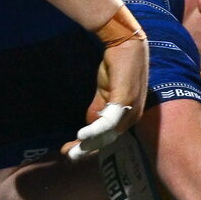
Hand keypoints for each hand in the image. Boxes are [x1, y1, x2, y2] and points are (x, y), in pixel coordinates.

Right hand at [67, 20, 148, 161]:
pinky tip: (80, 136)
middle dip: (86, 150)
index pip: (108, 138)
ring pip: (107, 134)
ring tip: (71, 151)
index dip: (90, 147)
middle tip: (68, 155)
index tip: (70, 152)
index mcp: (128, 117)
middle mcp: (132, 116)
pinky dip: (94, 130)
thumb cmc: (116, 68)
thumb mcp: (104, 94)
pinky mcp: (123, 99)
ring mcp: (129, 108)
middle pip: (107, 140)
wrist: (124, 44)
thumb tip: (87, 127)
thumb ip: (97, 110)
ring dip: (87, 144)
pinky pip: (108, 120)